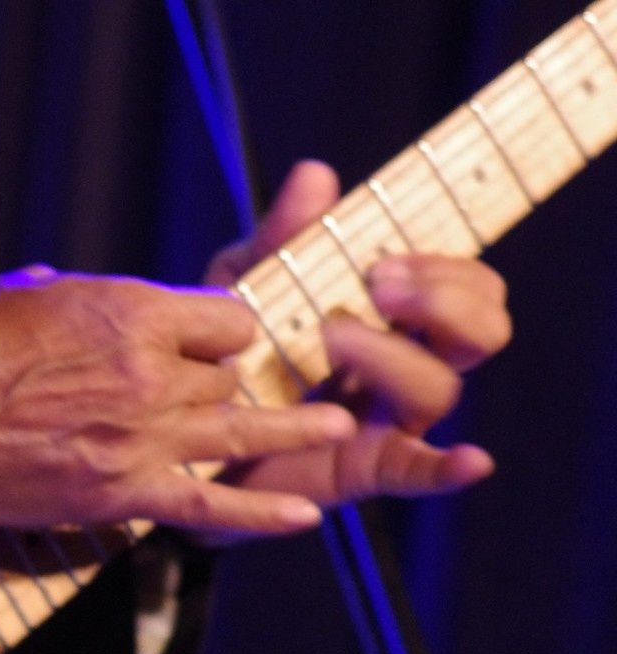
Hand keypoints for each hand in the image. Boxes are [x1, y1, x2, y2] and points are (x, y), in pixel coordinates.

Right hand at [0, 266, 355, 535]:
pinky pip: (209, 506)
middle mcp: (150, 372)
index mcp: (130, 310)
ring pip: (238, 429)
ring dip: (289, 426)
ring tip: (335, 422)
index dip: (224, 330)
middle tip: (222, 389)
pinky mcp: (120, 494)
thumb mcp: (36, 293)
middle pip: (228, 377)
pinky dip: (261, 512)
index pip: (225, 319)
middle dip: (228, 381)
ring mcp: (140, 438)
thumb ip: (95, 304)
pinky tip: (305, 513)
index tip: (216, 339)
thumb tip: (111, 312)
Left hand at [200, 160, 508, 539]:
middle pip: (478, 330)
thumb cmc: (228, 343)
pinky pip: (422, 472)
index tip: (387, 253)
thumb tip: (316, 174)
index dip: (449, 266)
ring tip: (331, 338)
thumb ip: (283, 234)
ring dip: (395, 356)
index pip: (466, 282)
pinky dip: (450, 467)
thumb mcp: (247, 280)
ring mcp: (391, 417)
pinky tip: (468, 460)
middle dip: (440, 300)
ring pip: (440, 387)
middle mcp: (406, 362)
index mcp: (394, 314)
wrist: (183, 422)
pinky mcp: (365, 466)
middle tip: (374, 285)